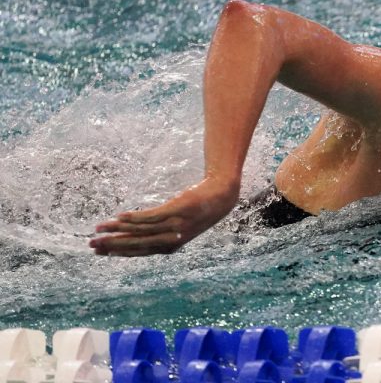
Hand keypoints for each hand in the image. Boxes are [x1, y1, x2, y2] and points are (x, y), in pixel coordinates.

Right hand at [91, 178, 238, 256]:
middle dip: (112, 245)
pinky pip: (150, 217)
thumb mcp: (178, 226)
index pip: (139, 252)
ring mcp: (173, 225)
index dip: (118, 253)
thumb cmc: (196, 212)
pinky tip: (119, 216)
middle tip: (92, 245)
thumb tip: (134, 233)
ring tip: (99, 228)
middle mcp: (171, 239)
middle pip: (136, 245)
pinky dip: (133, 218)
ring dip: (117, 230)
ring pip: (140, 231)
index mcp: (170, 247)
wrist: (219, 197)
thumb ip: (158, 233)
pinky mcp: (176, 211)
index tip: (100, 253)